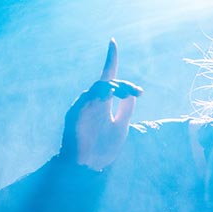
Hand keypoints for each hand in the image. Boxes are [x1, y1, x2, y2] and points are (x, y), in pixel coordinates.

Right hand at [60, 39, 141, 170]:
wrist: (88, 168)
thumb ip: (126, 110)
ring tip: (124, 92)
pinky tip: (108, 95)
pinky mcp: (74, 116)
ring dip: (113, 88)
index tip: (112, 43)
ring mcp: (82, 108)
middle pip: (107, 82)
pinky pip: (85, 101)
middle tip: (137, 92)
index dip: (110, 60)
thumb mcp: (121, 127)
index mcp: (103, 104)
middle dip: (124, 85)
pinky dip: (97, 96)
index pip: (108, 78)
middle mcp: (92, 103)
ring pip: (97, 88)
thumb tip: (132, 93)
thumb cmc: (102, 149)